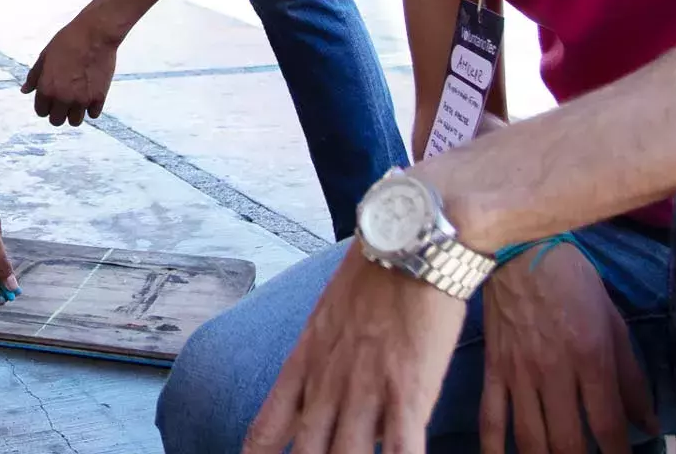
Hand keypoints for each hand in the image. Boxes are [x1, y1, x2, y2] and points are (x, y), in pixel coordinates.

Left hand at [22, 18, 120, 126]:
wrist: (95, 34)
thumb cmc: (67, 41)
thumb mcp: (45, 56)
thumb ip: (34, 77)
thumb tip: (24, 91)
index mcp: (46, 88)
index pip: (41, 111)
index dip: (45, 105)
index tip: (51, 98)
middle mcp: (62, 98)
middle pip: (56, 121)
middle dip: (58, 112)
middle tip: (64, 100)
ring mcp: (82, 99)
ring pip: (74, 122)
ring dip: (74, 113)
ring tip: (77, 100)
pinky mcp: (99, 98)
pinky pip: (93, 114)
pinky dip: (91, 108)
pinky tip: (90, 95)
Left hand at [244, 247, 466, 453]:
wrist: (407, 242)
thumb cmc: (371, 276)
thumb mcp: (325, 318)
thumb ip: (317, 362)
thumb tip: (319, 400)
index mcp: (303, 365)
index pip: (266, 429)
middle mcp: (327, 385)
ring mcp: (365, 391)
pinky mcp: (409, 392)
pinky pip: (402, 449)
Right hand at [480, 243, 656, 453]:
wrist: (517, 251)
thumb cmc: (573, 283)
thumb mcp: (613, 323)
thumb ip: (631, 377)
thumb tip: (649, 424)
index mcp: (590, 358)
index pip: (608, 425)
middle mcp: (554, 372)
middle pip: (568, 442)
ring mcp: (519, 374)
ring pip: (531, 438)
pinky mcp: (493, 370)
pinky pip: (490, 417)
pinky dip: (494, 448)